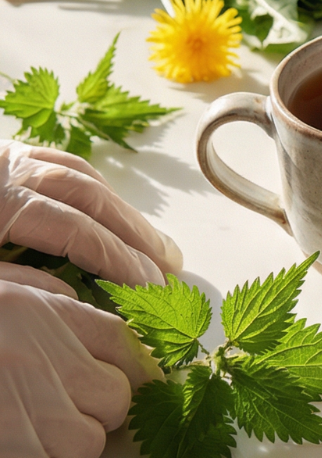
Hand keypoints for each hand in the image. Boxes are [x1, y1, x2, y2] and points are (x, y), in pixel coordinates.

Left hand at [0, 140, 181, 286]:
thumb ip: (19, 290)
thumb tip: (78, 298)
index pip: (75, 230)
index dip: (119, 260)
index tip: (151, 288)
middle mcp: (4, 170)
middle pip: (86, 193)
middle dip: (133, 231)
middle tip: (169, 265)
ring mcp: (4, 159)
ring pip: (76, 172)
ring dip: (117, 207)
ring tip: (150, 242)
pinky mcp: (1, 159)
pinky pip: (56, 161)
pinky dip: (90, 186)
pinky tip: (107, 209)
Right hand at [0, 265, 161, 457]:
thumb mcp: (0, 303)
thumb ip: (43, 314)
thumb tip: (98, 338)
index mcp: (35, 311)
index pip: (120, 340)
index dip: (137, 369)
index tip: (141, 384)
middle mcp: (43, 356)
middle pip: (115, 399)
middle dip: (90, 415)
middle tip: (45, 416)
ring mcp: (34, 411)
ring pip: (88, 446)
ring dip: (58, 451)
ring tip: (13, 435)